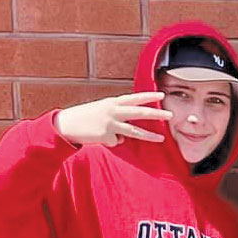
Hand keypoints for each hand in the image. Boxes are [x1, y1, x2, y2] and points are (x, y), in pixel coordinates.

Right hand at [53, 92, 171, 147]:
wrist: (66, 124)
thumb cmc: (86, 117)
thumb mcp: (102, 111)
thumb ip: (117, 118)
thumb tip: (127, 135)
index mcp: (112, 102)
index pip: (134, 98)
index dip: (148, 96)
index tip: (162, 95)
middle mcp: (113, 111)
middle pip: (139, 113)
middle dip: (156, 114)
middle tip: (170, 114)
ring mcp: (110, 124)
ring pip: (134, 131)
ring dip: (149, 136)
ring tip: (162, 139)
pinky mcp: (106, 136)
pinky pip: (116, 142)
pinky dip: (111, 142)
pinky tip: (99, 138)